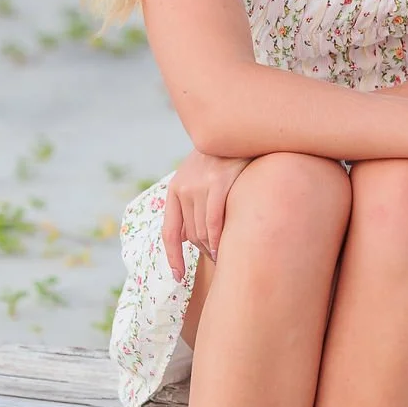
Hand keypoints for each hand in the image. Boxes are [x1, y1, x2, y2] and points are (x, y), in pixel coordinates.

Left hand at [162, 149, 251, 281]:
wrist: (237, 129)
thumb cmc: (222, 159)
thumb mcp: (199, 178)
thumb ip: (191, 204)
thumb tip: (185, 238)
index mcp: (175, 190)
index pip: (170, 232)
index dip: (173, 257)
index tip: (178, 277)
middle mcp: (184, 188)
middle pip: (191, 235)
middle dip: (203, 252)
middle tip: (217, 259)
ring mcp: (201, 185)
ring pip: (203, 232)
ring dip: (212, 249)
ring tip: (223, 255)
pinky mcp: (221, 182)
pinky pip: (216, 222)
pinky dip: (218, 240)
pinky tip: (225, 248)